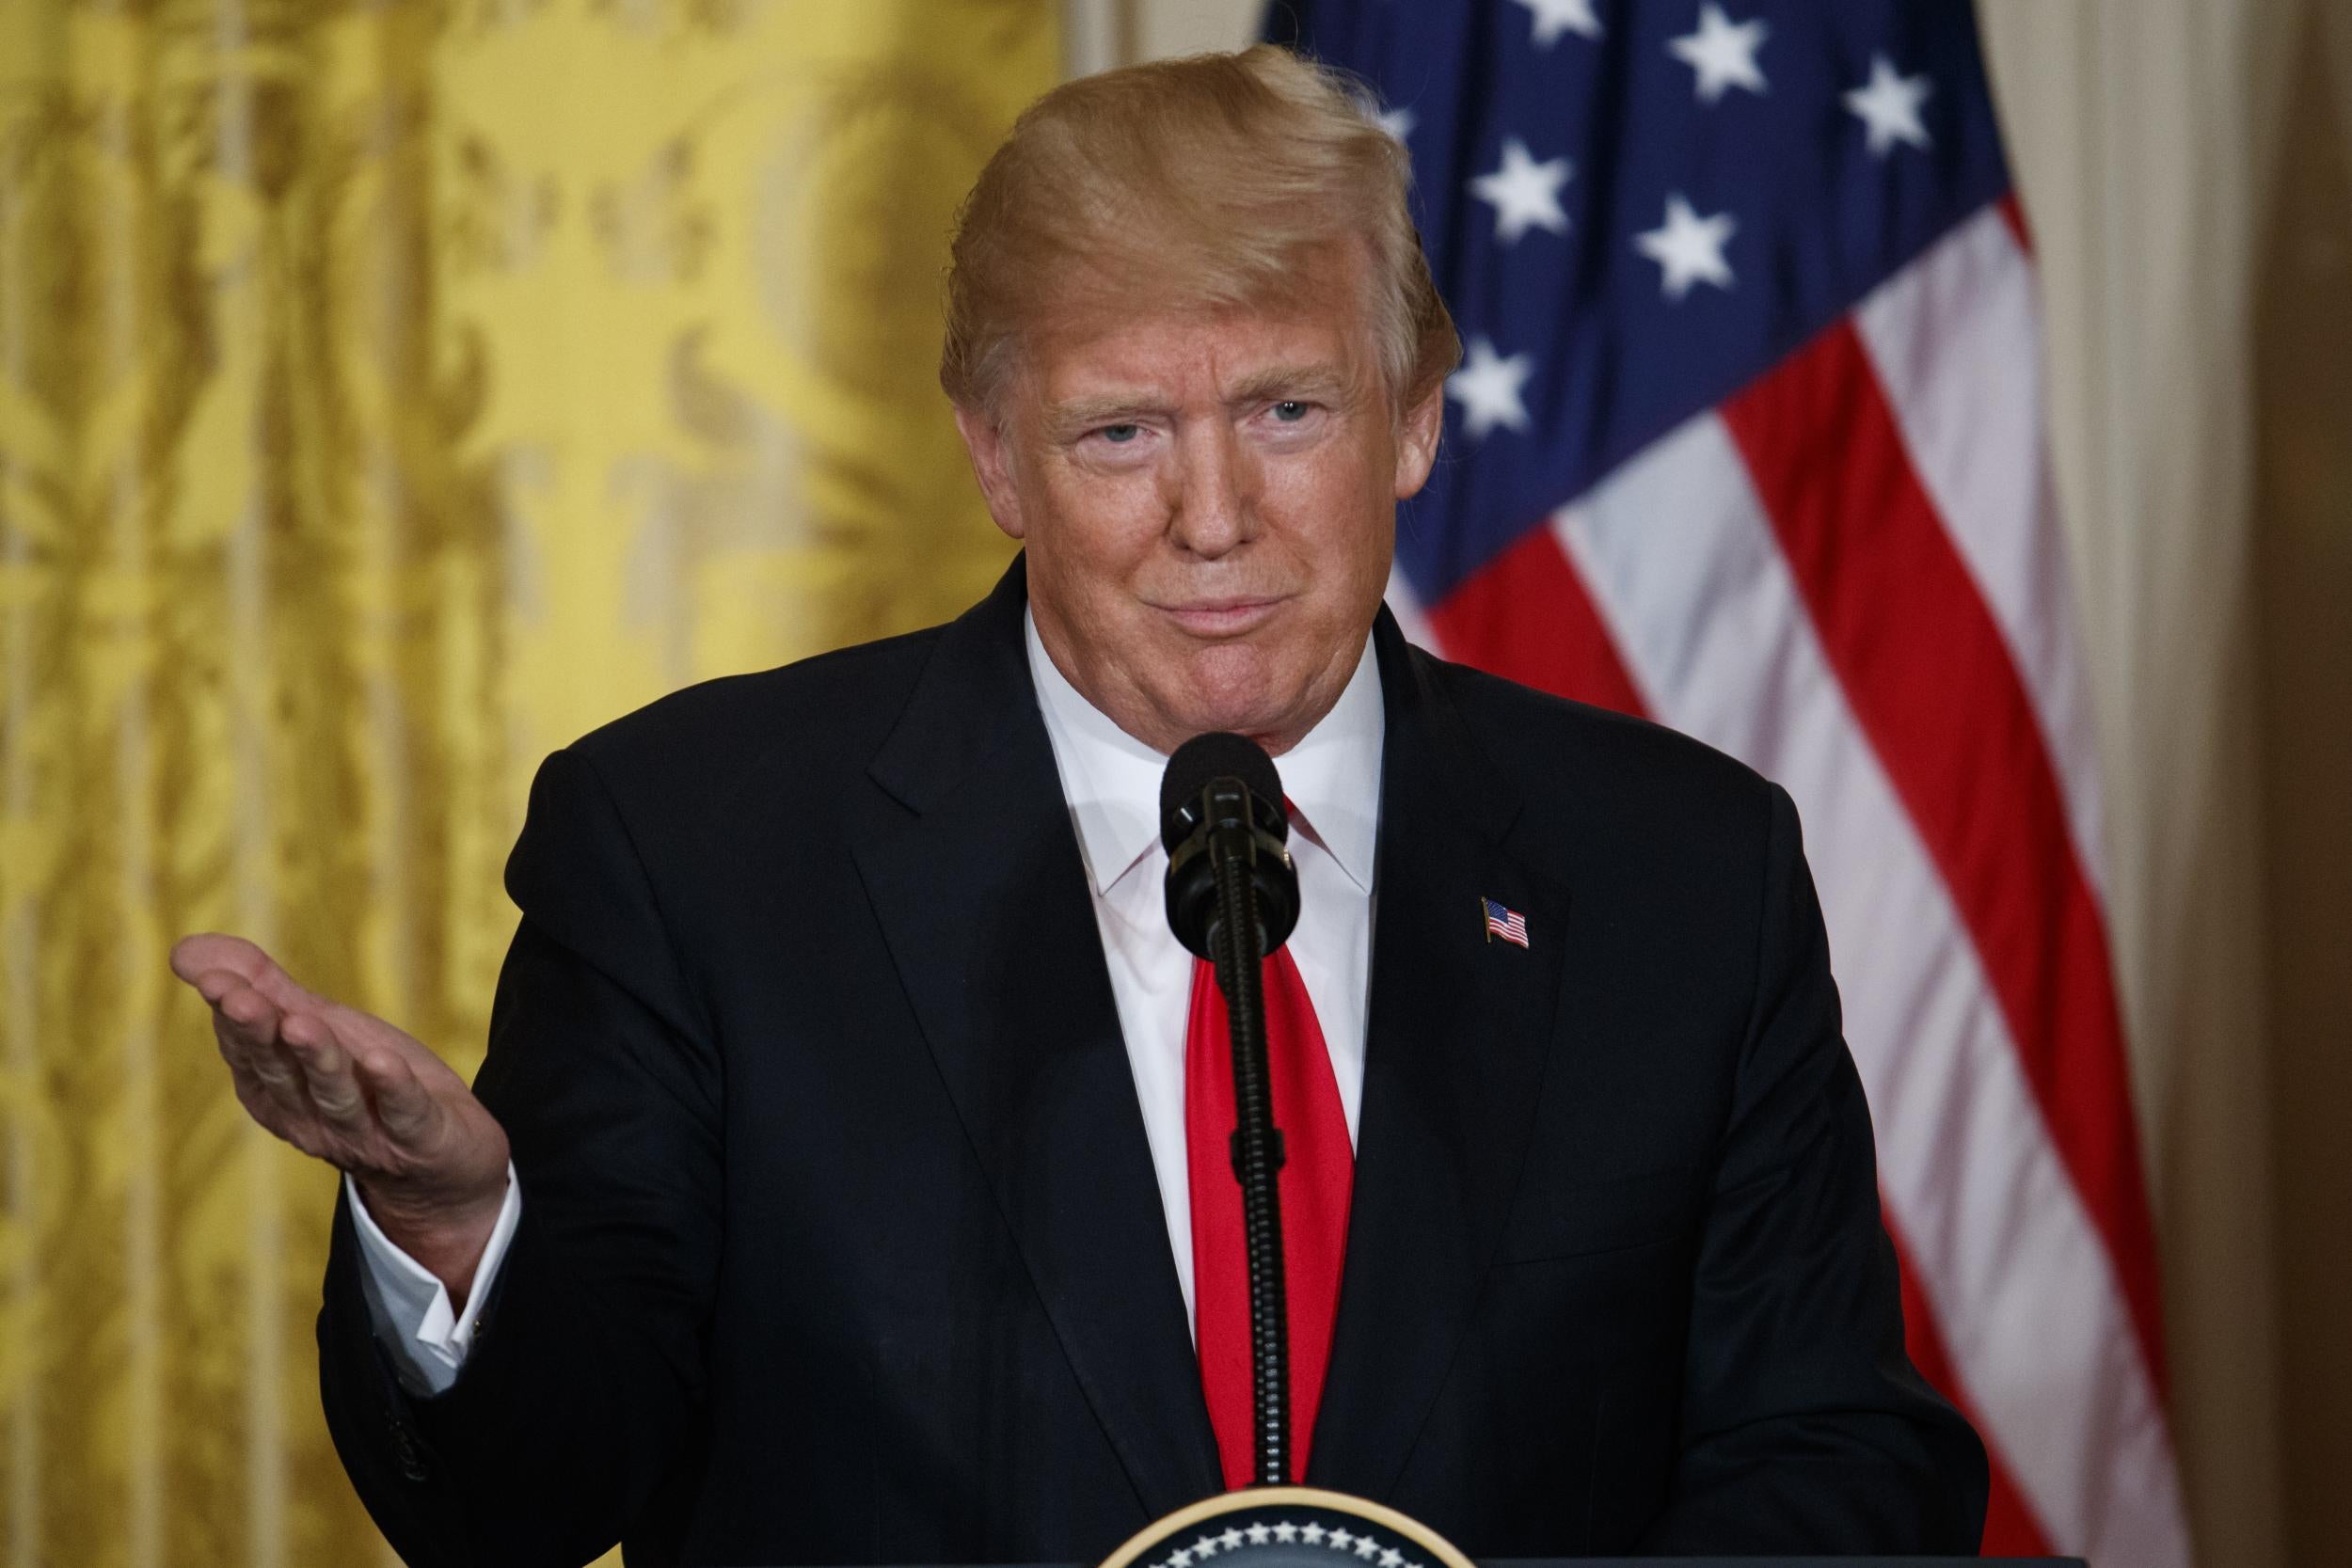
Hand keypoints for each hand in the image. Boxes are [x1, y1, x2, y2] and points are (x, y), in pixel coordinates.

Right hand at [171, 932, 511, 1303]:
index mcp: (278, 1092)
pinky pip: (403, 1114)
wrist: (440, 1163)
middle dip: (259, 1035)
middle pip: (281, 1075)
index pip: (249, 1051)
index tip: (213, 978)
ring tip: (301, 1022)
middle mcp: (311, 1118)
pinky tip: (383, 1059)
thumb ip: (262, 988)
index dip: (232, 1015)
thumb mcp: (318, 1028)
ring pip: (335, 1095)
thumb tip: (184, 949)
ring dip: (318, 1059)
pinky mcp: (419, 1138)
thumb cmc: (366, 1084)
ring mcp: (364, 1133)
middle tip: (241, 999)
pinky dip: (392, 1087)